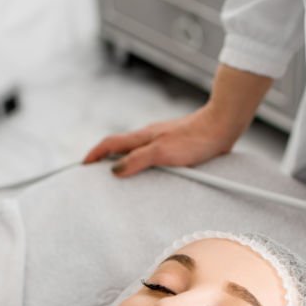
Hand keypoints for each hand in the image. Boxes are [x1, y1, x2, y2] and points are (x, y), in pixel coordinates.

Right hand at [82, 104, 239, 177]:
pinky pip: (153, 156)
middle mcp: (150, 136)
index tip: (83, 166)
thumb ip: (137, 160)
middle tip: (97, 174)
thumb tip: (114, 171)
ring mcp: (163, 140)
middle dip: (106, 159)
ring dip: (125, 162)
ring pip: (136, 151)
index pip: (110, 143)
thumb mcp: (162, 152)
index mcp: (142, 136)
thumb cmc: (195, 139)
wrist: (222, 127)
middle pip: (120, 147)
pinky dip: (144, 165)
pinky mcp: (177, 146)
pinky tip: (152, 175)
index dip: (94, 154)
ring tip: (121, 179)